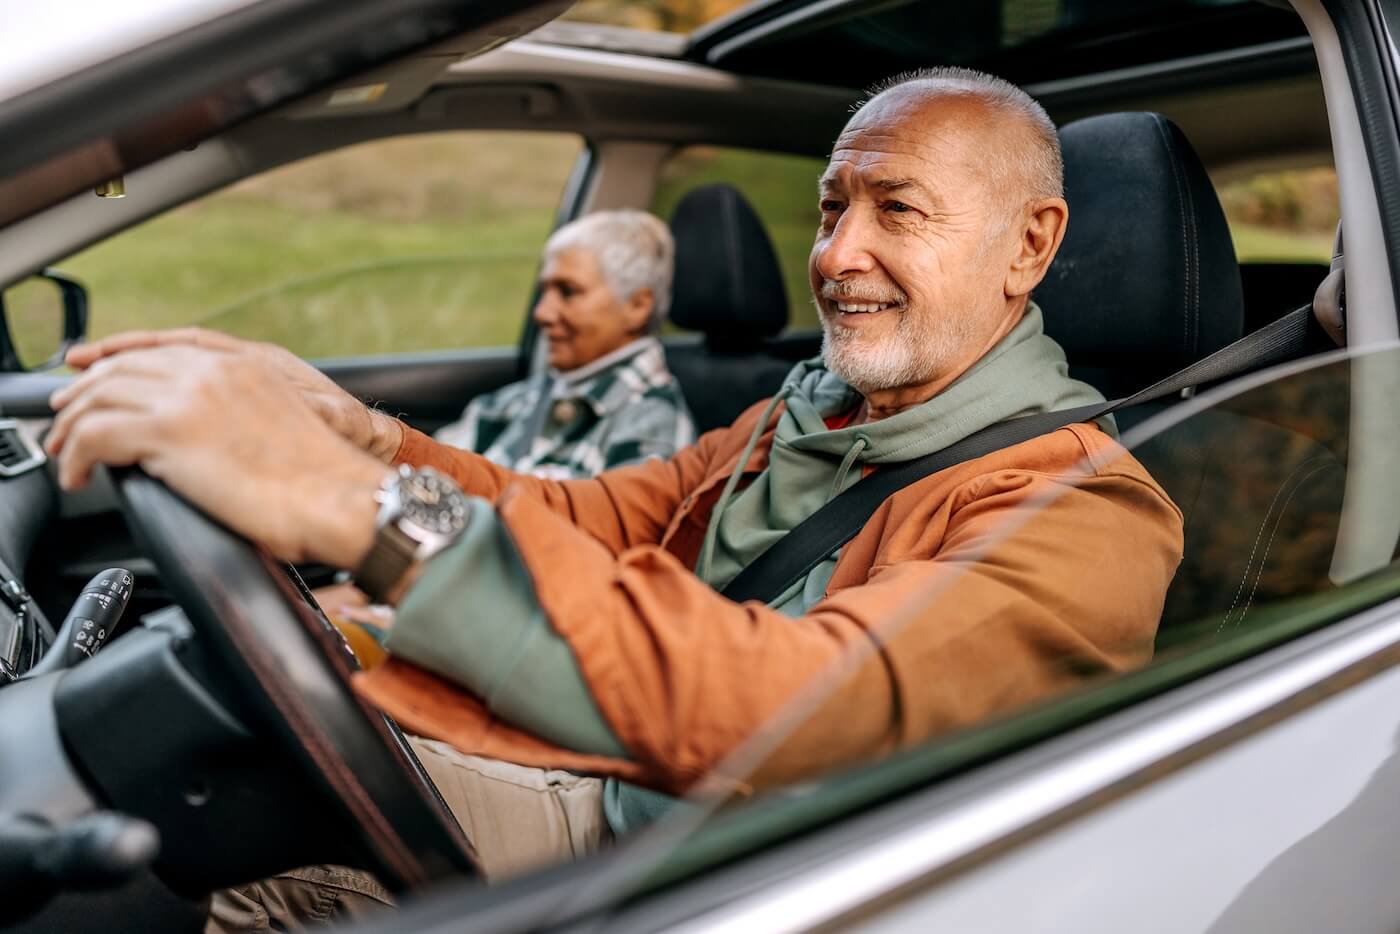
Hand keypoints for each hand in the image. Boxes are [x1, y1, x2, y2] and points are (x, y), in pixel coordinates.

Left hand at [47, 345, 390, 567]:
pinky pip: (96, 434)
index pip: (164, 345)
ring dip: (72, 424)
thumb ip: (246, 413)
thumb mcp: (284, 423)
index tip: (90, 370)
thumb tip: (215, 437)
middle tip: (64, 417)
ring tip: (64, 451)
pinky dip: (76, 455)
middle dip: (85, 389)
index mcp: (247, 363)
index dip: (119, 355)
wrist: (342, 496)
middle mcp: (215, 370)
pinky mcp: (171, 432)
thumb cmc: (325, 479)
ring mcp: (191, 397)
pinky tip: (79, 474)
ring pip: (101, 394)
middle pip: (124, 364)